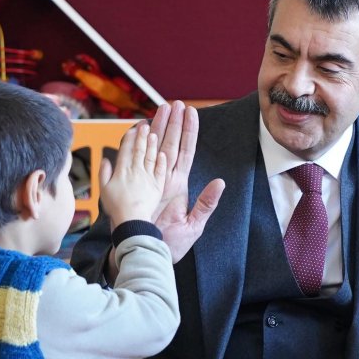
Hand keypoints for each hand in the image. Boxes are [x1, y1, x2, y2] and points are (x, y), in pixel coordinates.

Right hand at [97, 121, 167, 226]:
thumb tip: (105, 160)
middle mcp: (136, 171)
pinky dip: (161, 162)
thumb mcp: (104, 190)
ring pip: (150, 157)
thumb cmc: (116, 208)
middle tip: (145, 124)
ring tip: (154, 134)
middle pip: (139, 150)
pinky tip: (163, 154)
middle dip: (142, 136)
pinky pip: (160, 171)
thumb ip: (104, 173)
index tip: (133, 128)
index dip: (130, 138)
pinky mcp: (157, 187)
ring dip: (152, 145)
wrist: (131, 221)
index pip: (126, 150)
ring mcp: (148, 178)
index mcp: (122, 171)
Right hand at [149, 102, 225, 261]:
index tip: (191, 113)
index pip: (186, 152)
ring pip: (155, 149)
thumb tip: (220, 182)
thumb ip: (206, 203)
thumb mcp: (194, 225)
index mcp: (180, 186)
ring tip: (160, 109)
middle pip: (170, 145)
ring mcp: (151, 182)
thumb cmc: (171, 245)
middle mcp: (165, 180)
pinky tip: (139, 130)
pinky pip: (138, 162)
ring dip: (158, 128)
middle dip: (172, 123)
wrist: (147, 256)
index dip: (189, 132)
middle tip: (173, 103)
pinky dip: (139, 146)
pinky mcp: (138, 188)